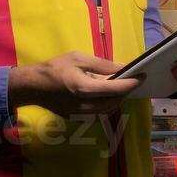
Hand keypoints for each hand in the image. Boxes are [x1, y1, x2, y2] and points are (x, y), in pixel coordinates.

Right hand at [9, 51, 141, 116]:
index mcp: (85, 88)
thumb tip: (121, 68)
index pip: (116, 89)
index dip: (132, 83)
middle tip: (134, 80)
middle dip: (127, 92)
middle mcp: (86, 105)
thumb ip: (101, 65)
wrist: (33, 87)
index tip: (143, 76)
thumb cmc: (54, 68)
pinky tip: (107, 94)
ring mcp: (82, 114)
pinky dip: (108, 104)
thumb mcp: (78, 58)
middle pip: (115, 102)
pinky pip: (99, 112)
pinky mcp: (78, 118)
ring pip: (108, 110)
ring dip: (118, 99)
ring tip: (122, 86)